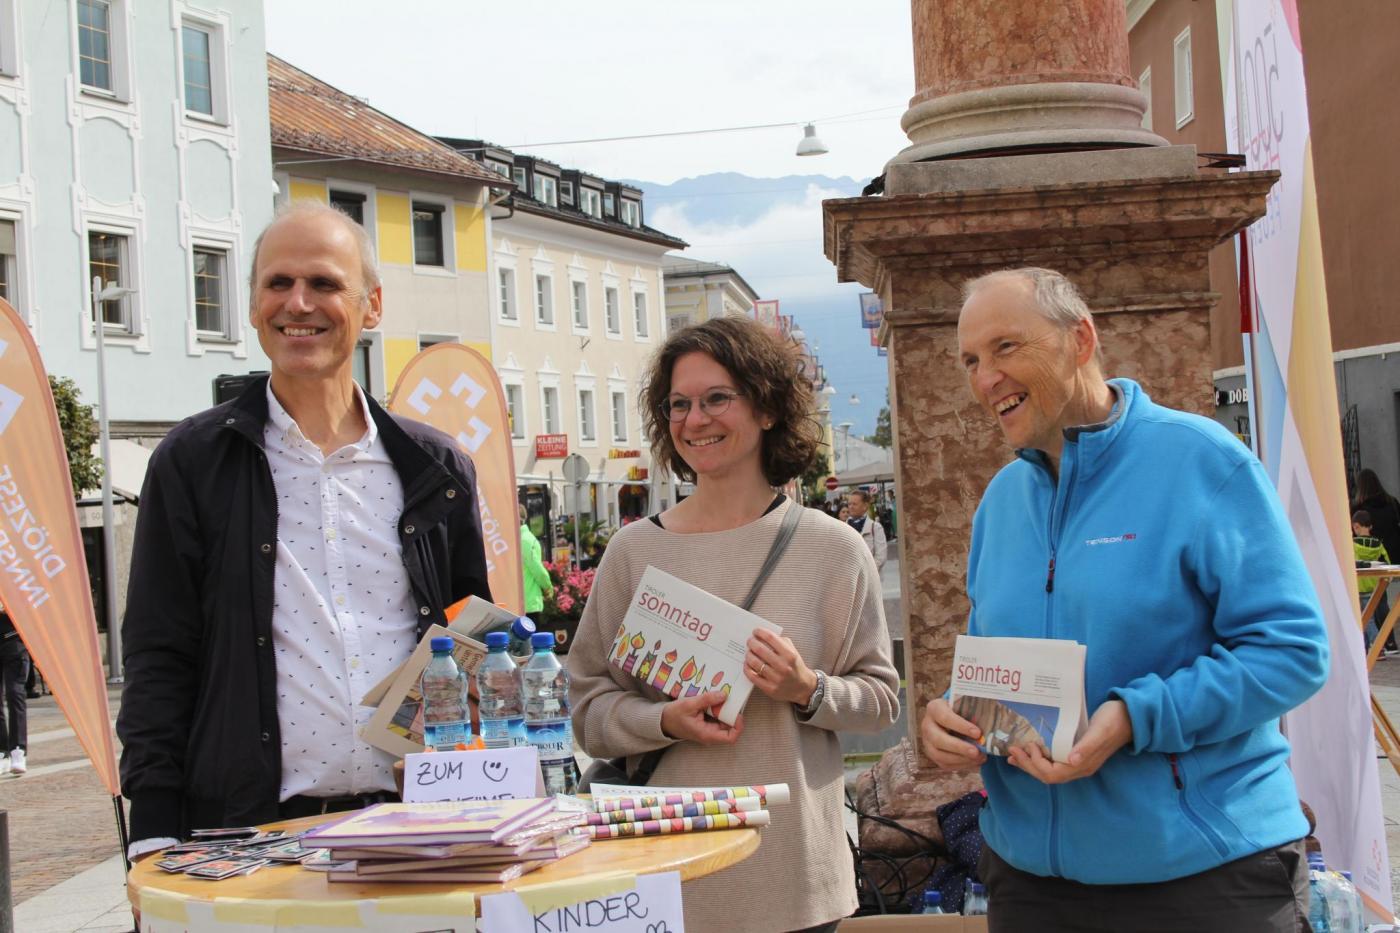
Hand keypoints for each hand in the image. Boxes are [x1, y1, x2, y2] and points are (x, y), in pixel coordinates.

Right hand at [660, 690, 744, 745]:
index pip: (730, 737)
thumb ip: (707, 699)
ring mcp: (709, 730)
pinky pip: (718, 718)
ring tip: (723, 696)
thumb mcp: (689, 704)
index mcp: (707, 734)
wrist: (663, 720)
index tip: (737, 712)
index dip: (738, 726)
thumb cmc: (674, 715)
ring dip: (726, 710)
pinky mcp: (707, 724)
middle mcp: (710, 734)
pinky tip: (716, 699)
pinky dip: (719, 709)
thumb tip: (724, 694)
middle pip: (730, 728)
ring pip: (725, 722)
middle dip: (732, 713)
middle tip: (730, 699)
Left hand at [744, 628, 816, 705]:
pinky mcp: (770, 688)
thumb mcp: (793, 651)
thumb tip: (762, 635)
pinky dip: (747, 668)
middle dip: (752, 642)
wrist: (802, 687)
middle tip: (750, 641)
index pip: (771, 638)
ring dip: (748, 654)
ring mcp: (776, 678)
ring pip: (755, 663)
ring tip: (748, 652)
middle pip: (760, 649)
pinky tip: (747, 664)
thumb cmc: (794, 666)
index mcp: (790, 655)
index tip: (755, 631)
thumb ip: (780, 642)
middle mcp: (783, 666)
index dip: (760, 632)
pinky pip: (752, 676)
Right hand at [919, 698, 986, 769]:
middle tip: (977, 752)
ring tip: (979, 757)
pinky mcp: (932, 754)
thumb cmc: (961, 709)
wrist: (952, 718)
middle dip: (959, 747)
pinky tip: (974, 761)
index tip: (978, 733)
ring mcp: (927, 741)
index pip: (944, 717)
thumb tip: (993, 722)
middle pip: (938, 739)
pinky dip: (961, 765)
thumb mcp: (965, 705)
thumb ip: (974, 712)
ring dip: (961, 759)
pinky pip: (944, 764)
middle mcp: (927, 725)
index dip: (961, 726)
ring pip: (939, 755)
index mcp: (934, 708)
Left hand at [1006, 699, 1133, 784]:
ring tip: (1014, 755)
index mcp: (1083, 765)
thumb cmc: (1114, 721)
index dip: (1036, 764)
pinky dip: (1038, 758)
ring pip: (1049, 770)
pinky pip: (1053, 761)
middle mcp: (1079, 767)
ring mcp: (1078, 761)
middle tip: (1011, 751)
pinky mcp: (1076, 753)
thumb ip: (1086, 747)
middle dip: (1028, 765)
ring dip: (1030, 764)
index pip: (1053, 774)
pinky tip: (1030, 749)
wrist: (1129, 716)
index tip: (1028, 746)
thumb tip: (1071, 761)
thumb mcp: (1100, 731)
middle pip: (1048, 775)